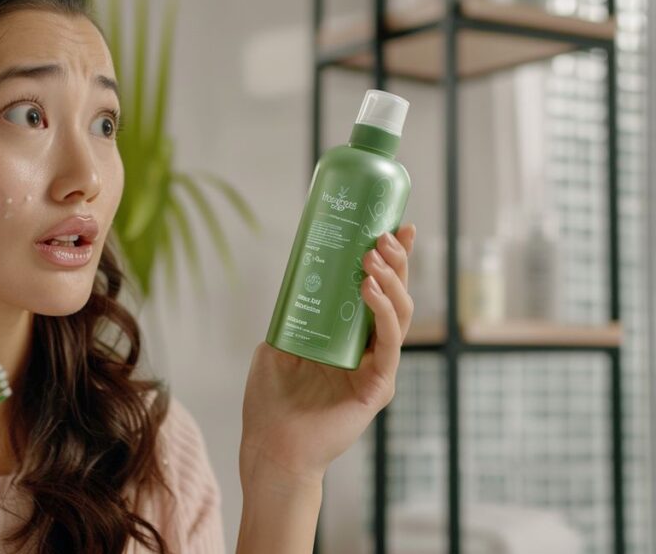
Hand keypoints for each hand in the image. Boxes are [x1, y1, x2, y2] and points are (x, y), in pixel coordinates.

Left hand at [240, 224, 415, 491]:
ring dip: (390, 281)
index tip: (395, 225)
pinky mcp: (377, 386)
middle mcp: (369, 349)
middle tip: (385, 235)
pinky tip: (369, 290)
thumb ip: (291, 319)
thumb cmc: (271, 402)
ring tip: (373, 257)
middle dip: (396, 261)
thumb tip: (295, 284)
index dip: (391, 259)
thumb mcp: (276, 346)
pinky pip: (388, 344)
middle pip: (395, 295)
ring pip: (399, 314)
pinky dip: (384, 314)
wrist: (271, 445)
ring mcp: (376, 367)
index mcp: (349, 336)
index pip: (378, 290)